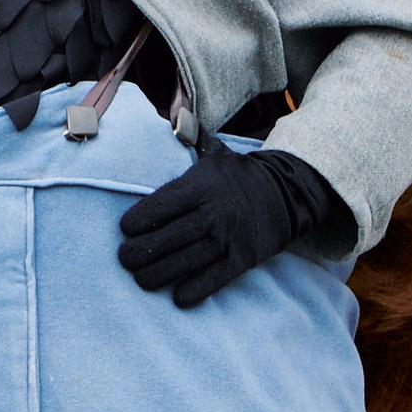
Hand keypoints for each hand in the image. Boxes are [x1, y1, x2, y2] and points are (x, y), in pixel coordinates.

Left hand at [117, 148, 342, 308]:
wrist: (287, 193)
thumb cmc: (238, 176)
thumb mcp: (216, 155)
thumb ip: (190, 140)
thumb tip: (173, 114)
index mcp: (201, 185)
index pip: (161, 204)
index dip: (138, 220)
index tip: (124, 230)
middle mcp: (214, 212)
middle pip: (169, 237)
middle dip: (141, 252)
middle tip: (125, 259)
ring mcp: (230, 237)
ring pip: (187, 261)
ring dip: (159, 275)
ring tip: (141, 280)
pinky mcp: (244, 259)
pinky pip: (215, 279)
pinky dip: (195, 290)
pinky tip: (178, 297)